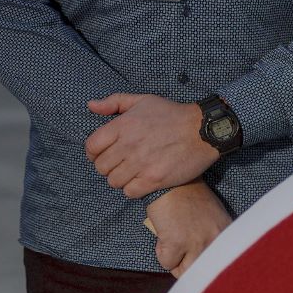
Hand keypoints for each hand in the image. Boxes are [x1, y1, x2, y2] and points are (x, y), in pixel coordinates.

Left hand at [86, 93, 215, 196]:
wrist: (201, 130)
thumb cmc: (171, 114)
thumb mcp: (142, 100)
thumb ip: (114, 102)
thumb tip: (91, 106)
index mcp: (122, 126)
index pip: (91, 146)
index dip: (93, 152)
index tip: (101, 153)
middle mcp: (128, 145)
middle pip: (101, 167)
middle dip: (106, 166)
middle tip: (118, 164)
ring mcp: (141, 164)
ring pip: (113, 181)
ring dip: (119, 179)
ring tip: (129, 172)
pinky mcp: (154, 179)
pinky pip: (130, 192)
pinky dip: (132, 189)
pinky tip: (140, 180)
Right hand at [145, 183, 231, 277]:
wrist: (170, 182)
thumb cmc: (188, 195)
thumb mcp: (212, 215)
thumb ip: (215, 236)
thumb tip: (206, 260)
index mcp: (226, 232)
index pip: (223, 264)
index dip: (207, 265)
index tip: (200, 263)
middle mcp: (215, 240)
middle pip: (203, 272)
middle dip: (189, 266)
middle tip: (181, 254)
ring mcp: (197, 243)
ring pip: (185, 272)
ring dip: (176, 261)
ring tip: (172, 244)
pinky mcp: (176, 242)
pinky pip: (167, 263)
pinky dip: (162, 252)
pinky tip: (163, 235)